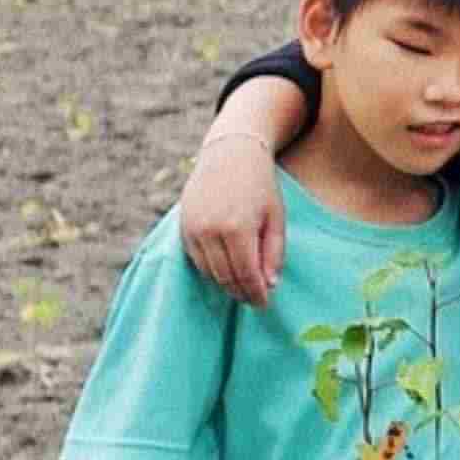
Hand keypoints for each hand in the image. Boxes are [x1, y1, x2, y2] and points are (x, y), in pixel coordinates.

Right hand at [180, 101, 290, 303]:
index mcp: (238, 228)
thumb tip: (269, 286)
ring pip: (208, 271)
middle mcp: (210, 230)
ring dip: (226, 284)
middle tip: (255, 301)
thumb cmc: (260, 186)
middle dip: (241, 293)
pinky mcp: (183, 226)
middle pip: (225, 277)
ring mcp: (192, 228)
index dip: (256, 294)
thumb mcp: (276, 218)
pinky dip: (210, 269)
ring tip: (243, 288)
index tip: (264, 305)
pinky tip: (226, 271)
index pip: (246, 275)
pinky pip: (195, 259)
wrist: (230, 154)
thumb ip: (274, 253)